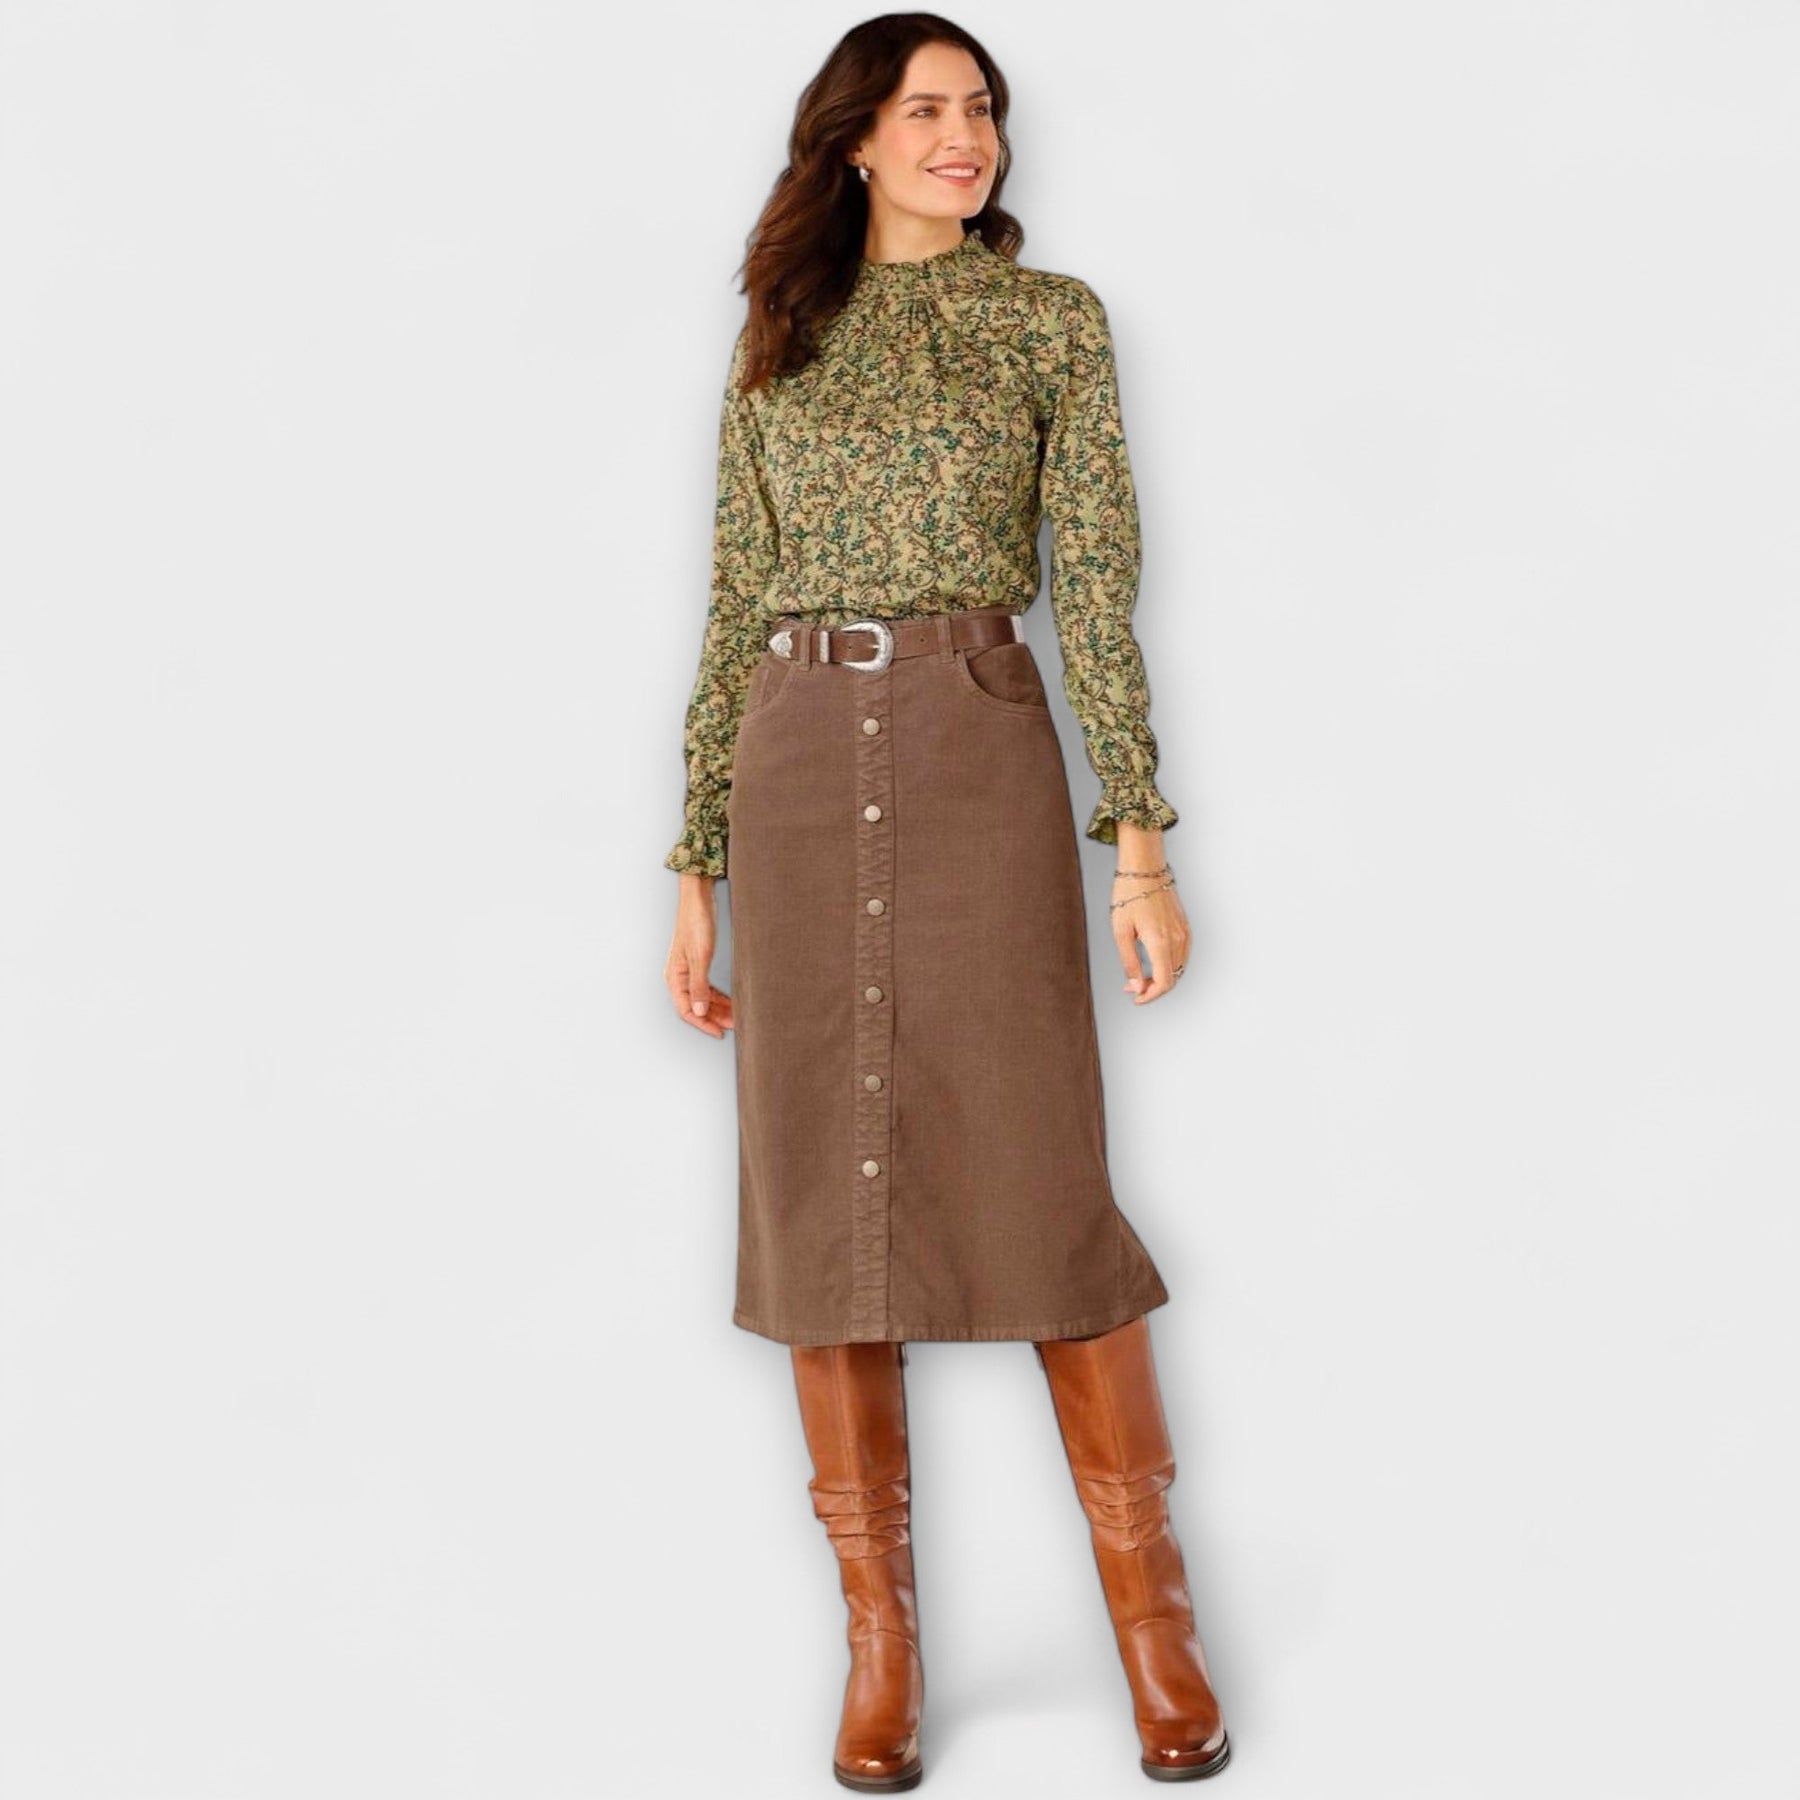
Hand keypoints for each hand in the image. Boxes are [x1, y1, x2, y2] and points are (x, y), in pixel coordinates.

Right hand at [666, 873, 734, 1038]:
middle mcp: (680, 977)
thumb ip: (699, 986)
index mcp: (674, 978)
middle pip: (697, 1007)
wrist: (699, 899)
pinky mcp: (699, 964)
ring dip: (719, 1009)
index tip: (720, 1032)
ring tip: (737, 1016)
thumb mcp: (700, 957)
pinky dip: (720, 997)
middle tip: (735, 1026)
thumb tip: (699, 1011)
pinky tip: (732, 1001)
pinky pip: (708, 988)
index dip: (703, 1024)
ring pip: (704, 999)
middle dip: (715, 1018)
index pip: (686, 1011)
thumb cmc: (696, 923)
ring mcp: (689, 971)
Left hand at [1111, 870, 1190, 1004]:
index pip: (1164, 982)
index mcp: (1161, 942)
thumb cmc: (1129, 895)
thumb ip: (1130, 962)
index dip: (1150, 996)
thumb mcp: (1121, 931)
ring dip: (1161, 977)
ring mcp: (1184, 933)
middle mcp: (1177, 939)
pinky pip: (1181, 955)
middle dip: (1152, 988)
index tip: (1136, 997)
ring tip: (1139, 975)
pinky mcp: (1185, 927)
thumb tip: (1136, 985)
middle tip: (1131, 986)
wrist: (1145, 869)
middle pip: (1172, 978)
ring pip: (1178, 968)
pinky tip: (1152, 961)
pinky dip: (1168, 965)